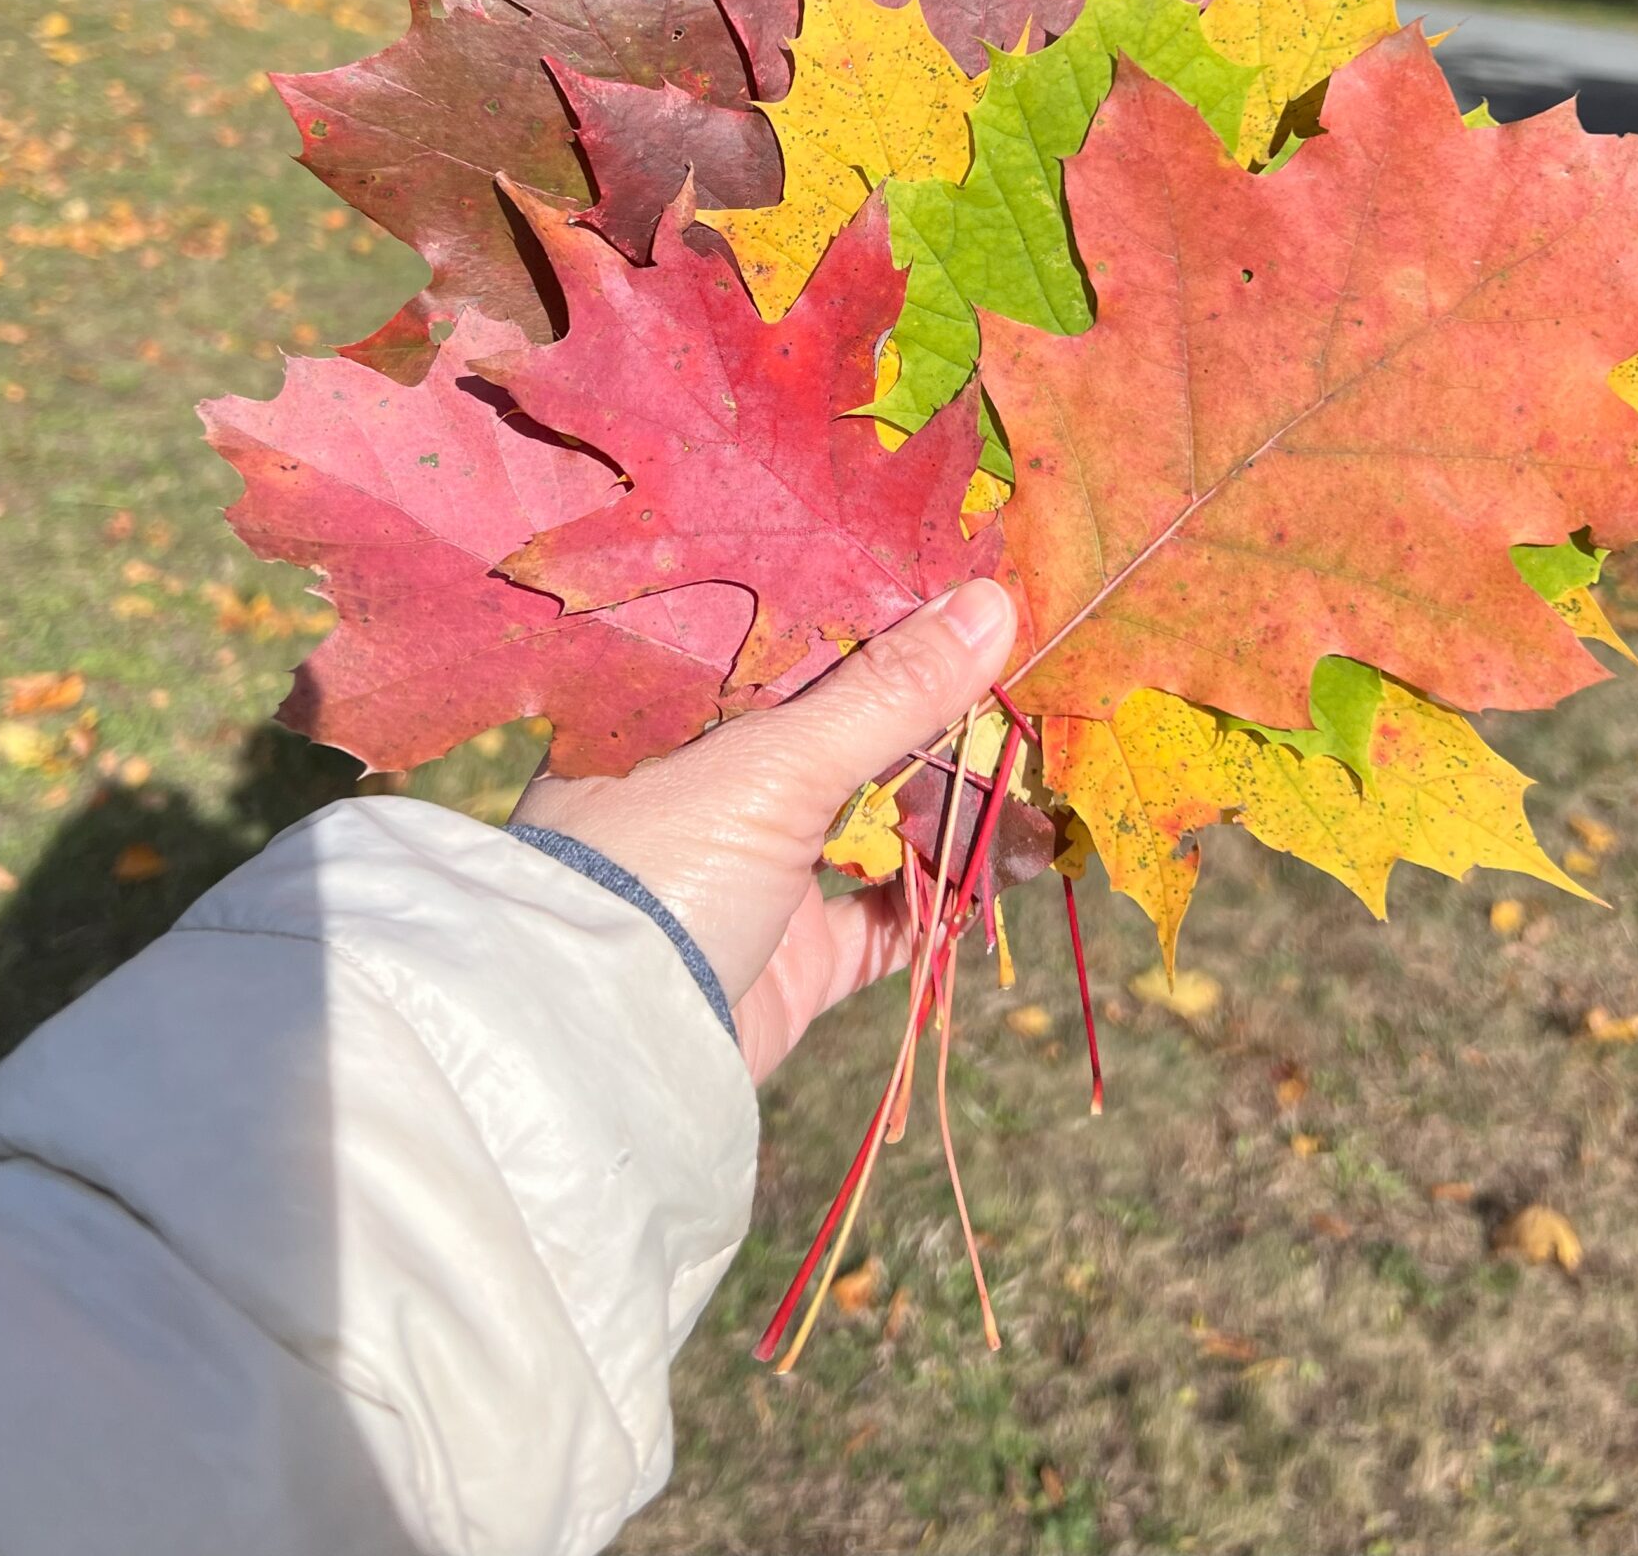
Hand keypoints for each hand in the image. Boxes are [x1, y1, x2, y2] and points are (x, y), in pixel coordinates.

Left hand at [516, 578, 1017, 1080]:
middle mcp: (713, 784)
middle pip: (842, 732)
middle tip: (1021, 673)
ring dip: (947, 805)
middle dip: (929, 714)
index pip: (791, 642)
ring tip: (1032, 771)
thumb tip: (992, 601)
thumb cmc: (662, 864)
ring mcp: (755, 873)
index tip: (963, 587)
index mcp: (681, 713)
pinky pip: (886, 916)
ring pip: (872, 821)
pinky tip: (1008, 865)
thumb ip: (888, 691)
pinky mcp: (793, 958)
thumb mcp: (774, 762)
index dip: (877, 616)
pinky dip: (944, 895)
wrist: (606, 1049)